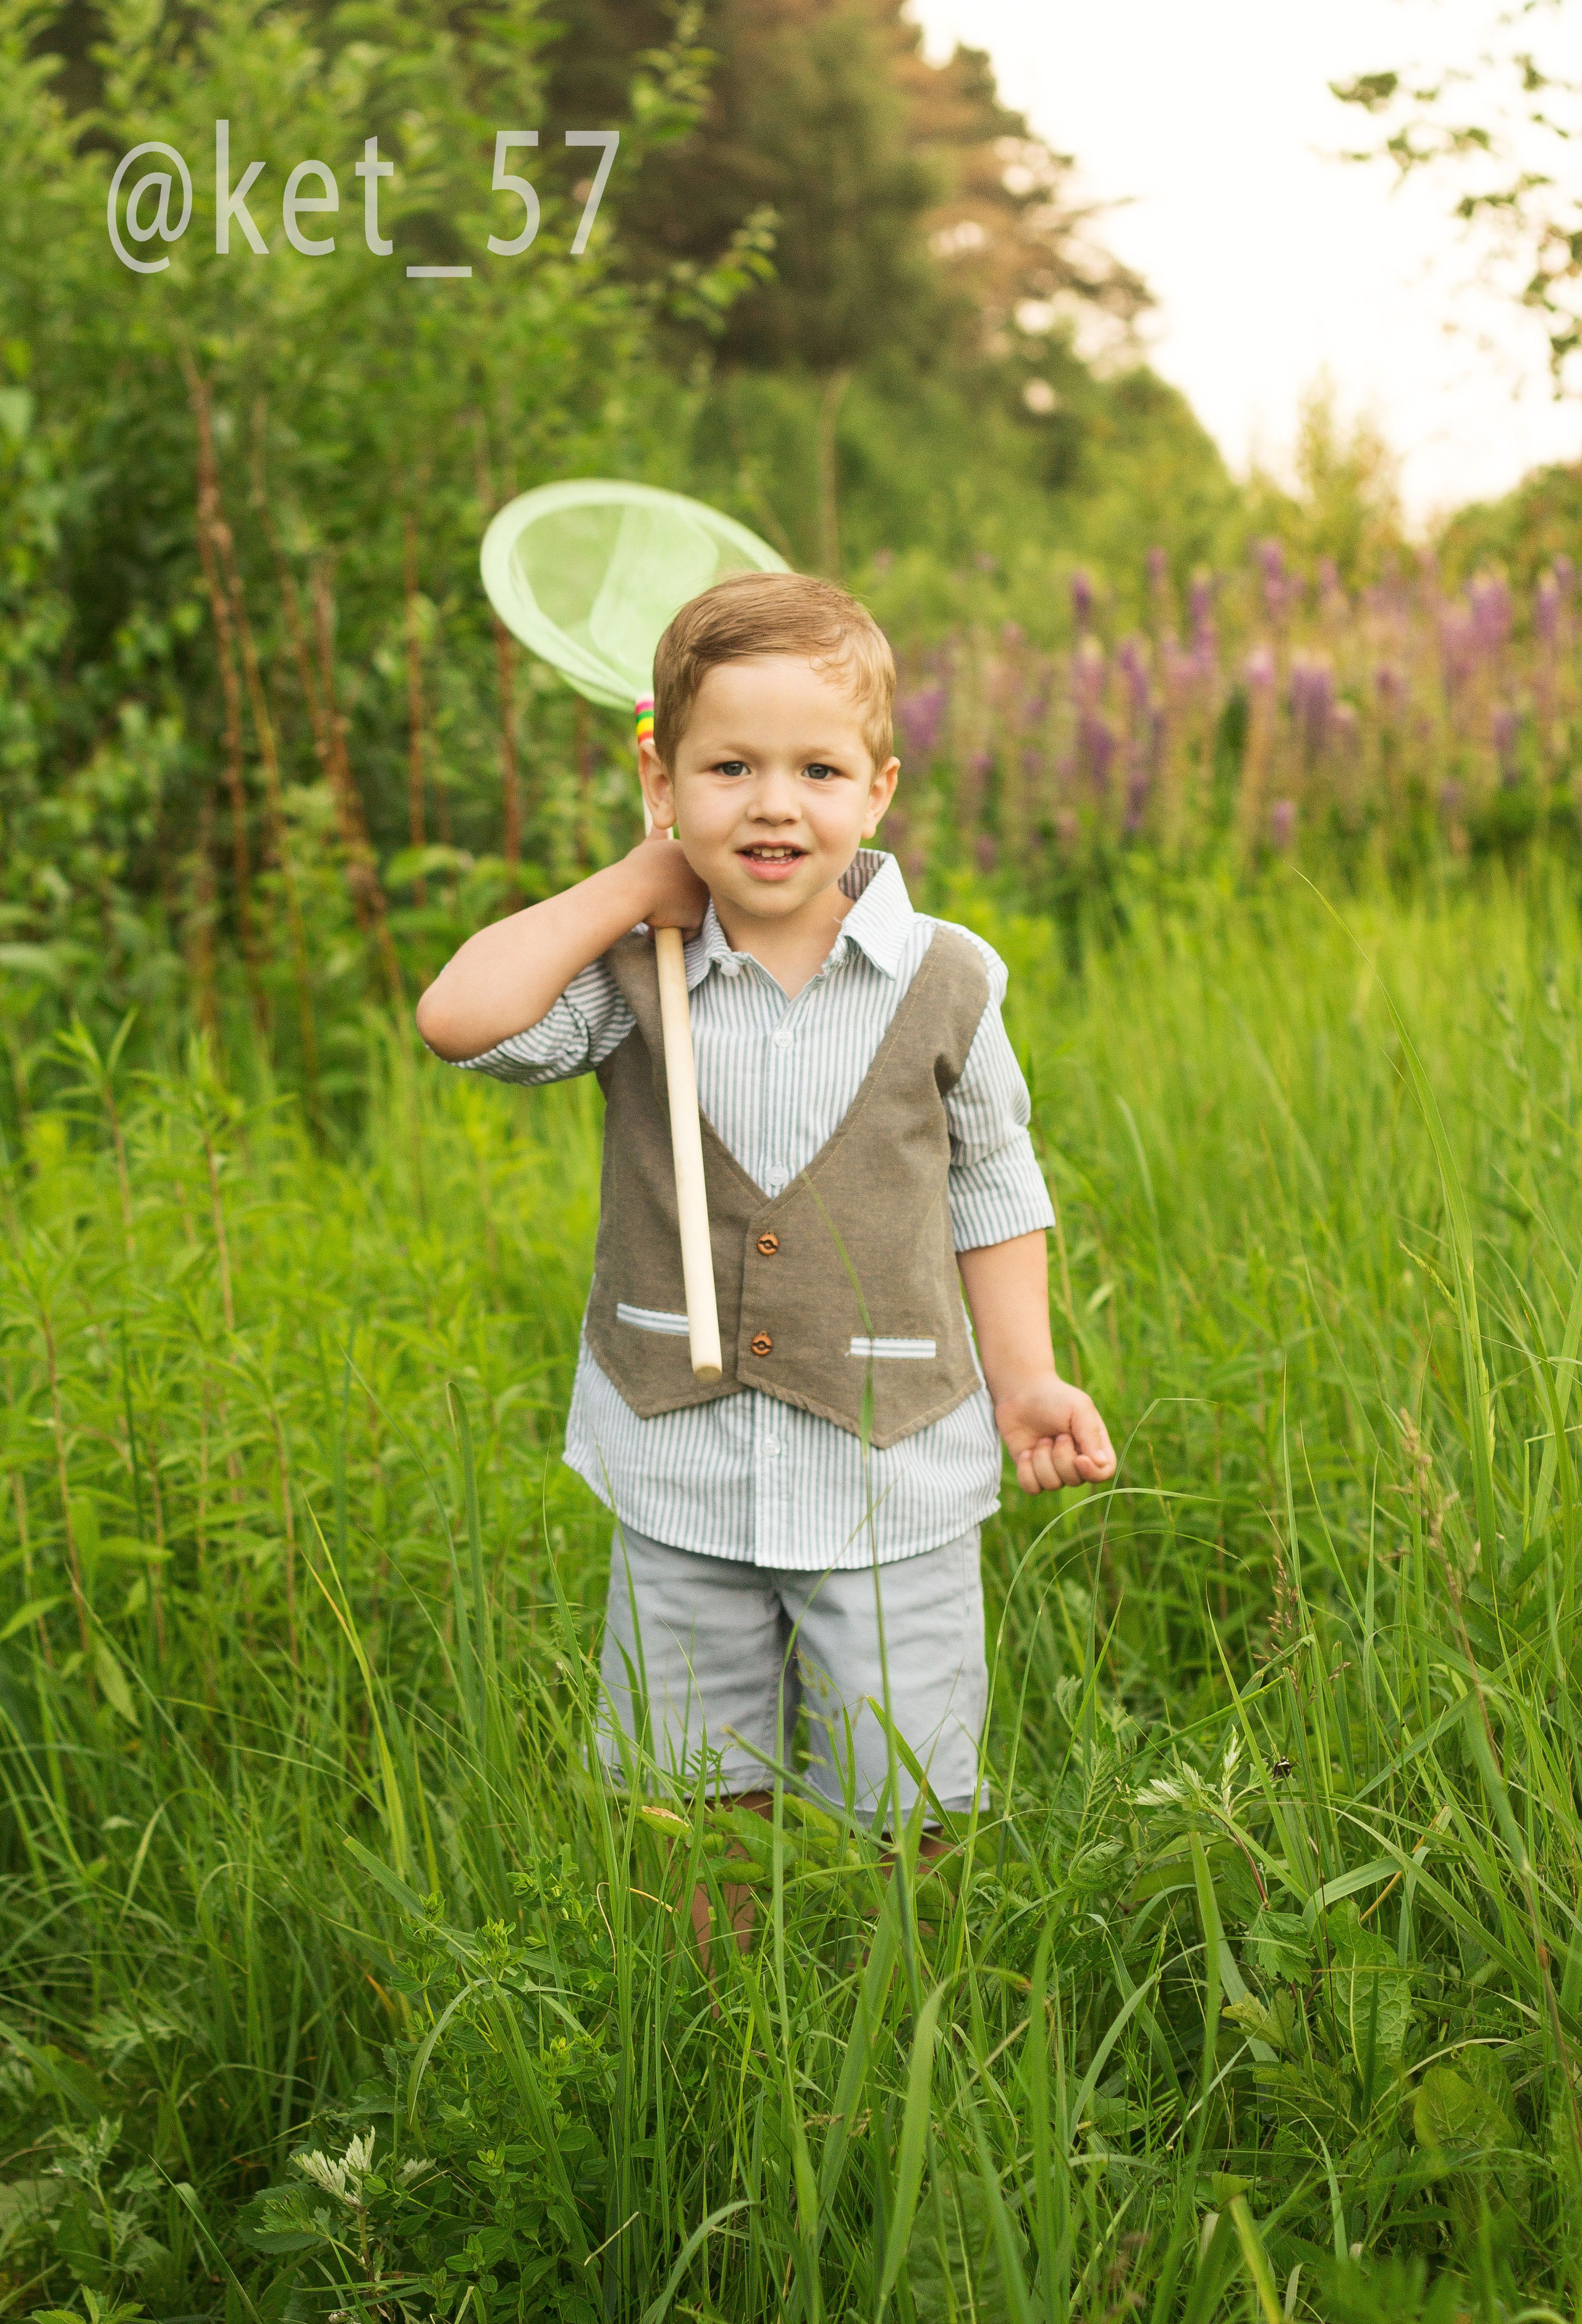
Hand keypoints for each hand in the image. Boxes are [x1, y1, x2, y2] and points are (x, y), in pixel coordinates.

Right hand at [625, 829, 710, 934]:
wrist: (633, 888)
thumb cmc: (636, 870)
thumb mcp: (647, 848)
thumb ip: (656, 839)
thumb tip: (659, 826)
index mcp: (691, 856)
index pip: (683, 876)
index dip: (669, 885)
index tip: (655, 888)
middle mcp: (701, 874)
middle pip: (688, 894)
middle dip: (673, 902)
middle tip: (654, 902)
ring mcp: (702, 895)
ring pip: (687, 912)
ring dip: (673, 917)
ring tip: (654, 913)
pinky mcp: (698, 916)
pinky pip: (686, 930)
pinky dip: (673, 932)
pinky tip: (658, 925)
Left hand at [994, 1374, 1116, 1493]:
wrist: (1021, 1393)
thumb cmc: (1054, 1397)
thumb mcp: (1079, 1408)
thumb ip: (1091, 1434)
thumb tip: (1101, 1463)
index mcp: (1093, 1446)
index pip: (1104, 1473)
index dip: (1093, 1473)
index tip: (1079, 1458)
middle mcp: (1076, 1461)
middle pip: (1075, 1480)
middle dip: (1061, 1458)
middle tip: (1056, 1435)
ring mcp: (1053, 1468)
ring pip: (1052, 1485)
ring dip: (1042, 1460)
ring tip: (1041, 1439)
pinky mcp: (1031, 1471)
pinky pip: (1032, 1488)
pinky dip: (1026, 1471)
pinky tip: (1026, 1452)